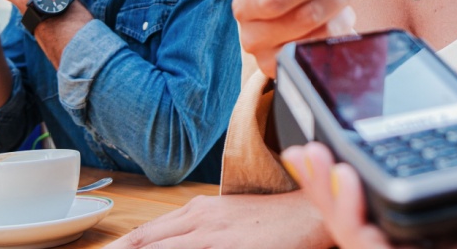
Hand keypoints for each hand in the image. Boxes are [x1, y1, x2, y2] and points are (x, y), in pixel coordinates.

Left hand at [106, 191, 332, 248]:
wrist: (314, 212)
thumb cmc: (277, 222)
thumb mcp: (230, 222)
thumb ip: (201, 233)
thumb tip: (178, 242)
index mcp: (197, 211)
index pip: (143, 235)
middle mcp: (199, 220)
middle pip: (142, 242)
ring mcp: (212, 236)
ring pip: (157, 248)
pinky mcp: (228, 247)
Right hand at [233, 0, 357, 77]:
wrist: (276, 30)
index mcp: (246, 4)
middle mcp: (253, 36)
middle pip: (305, 17)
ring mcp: (271, 60)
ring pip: (323, 35)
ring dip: (343, 14)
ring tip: (345, 0)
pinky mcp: (293, 75)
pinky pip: (329, 52)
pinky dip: (343, 32)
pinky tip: (341, 20)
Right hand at [284, 72, 456, 248]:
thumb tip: (433, 65)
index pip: (393, 209)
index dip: (348, 185)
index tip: (318, 146)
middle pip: (374, 232)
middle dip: (326, 198)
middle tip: (301, 154)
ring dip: (334, 212)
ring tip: (317, 165)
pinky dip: (362, 232)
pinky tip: (349, 189)